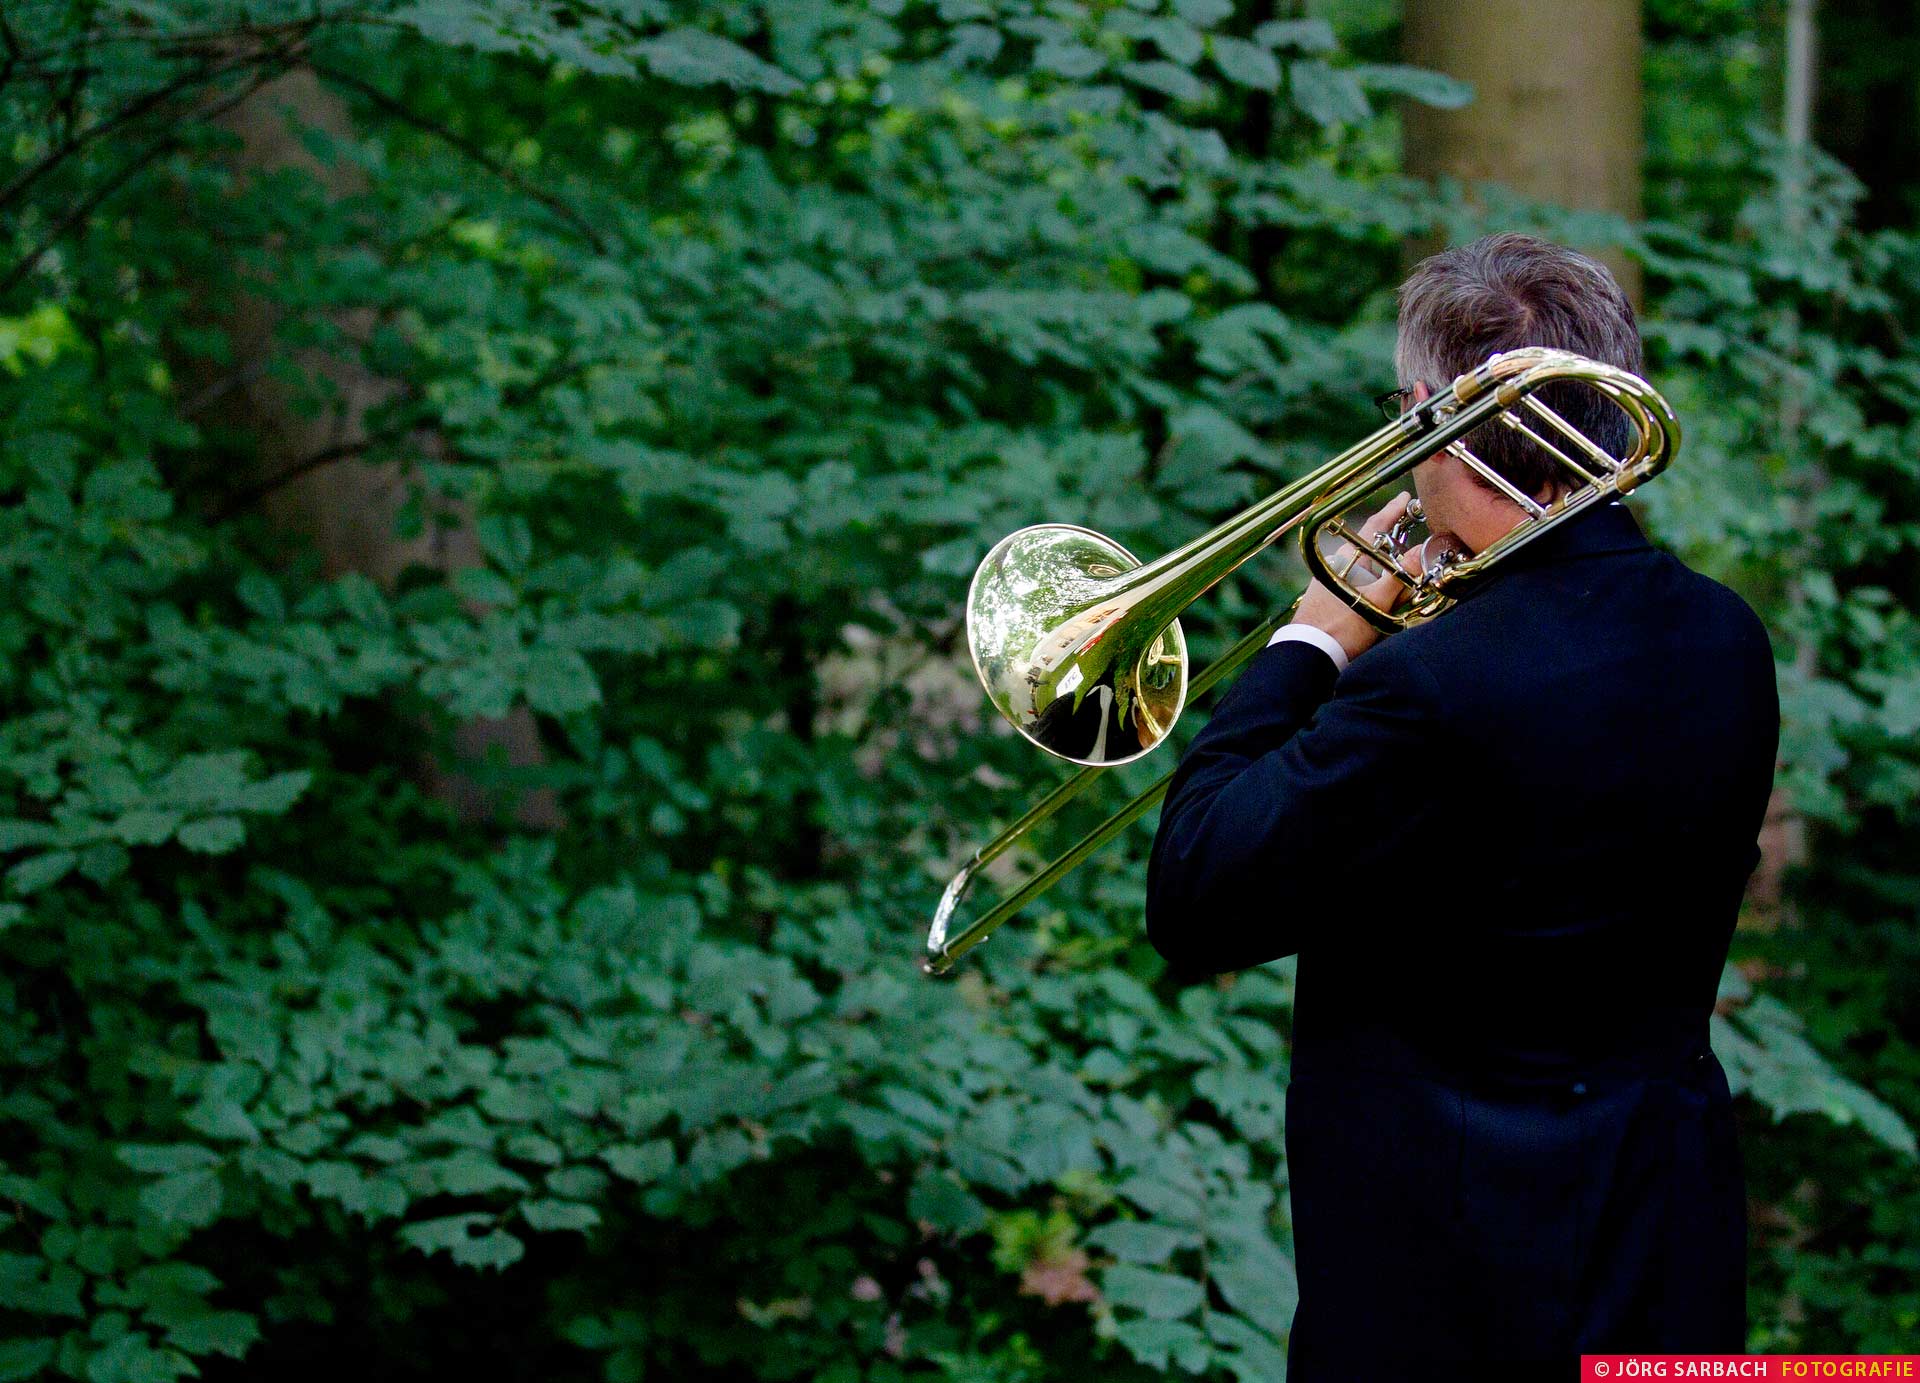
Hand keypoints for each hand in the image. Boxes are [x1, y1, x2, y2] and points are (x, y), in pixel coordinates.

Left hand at [1293, 491, 1424, 663]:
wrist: (1309, 655)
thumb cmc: (1341, 628)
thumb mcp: (1377, 602)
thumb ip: (1400, 577)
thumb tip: (1421, 553)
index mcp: (1347, 559)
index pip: (1374, 527)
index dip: (1392, 512)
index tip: (1405, 498)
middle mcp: (1338, 566)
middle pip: (1374, 549)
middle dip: (1395, 549)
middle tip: (1416, 549)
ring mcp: (1333, 582)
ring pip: (1369, 569)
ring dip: (1388, 574)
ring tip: (1405, 586)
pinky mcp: (1332, 599)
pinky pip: (1362, 585)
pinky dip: (1378, 588)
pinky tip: (1387, 602)